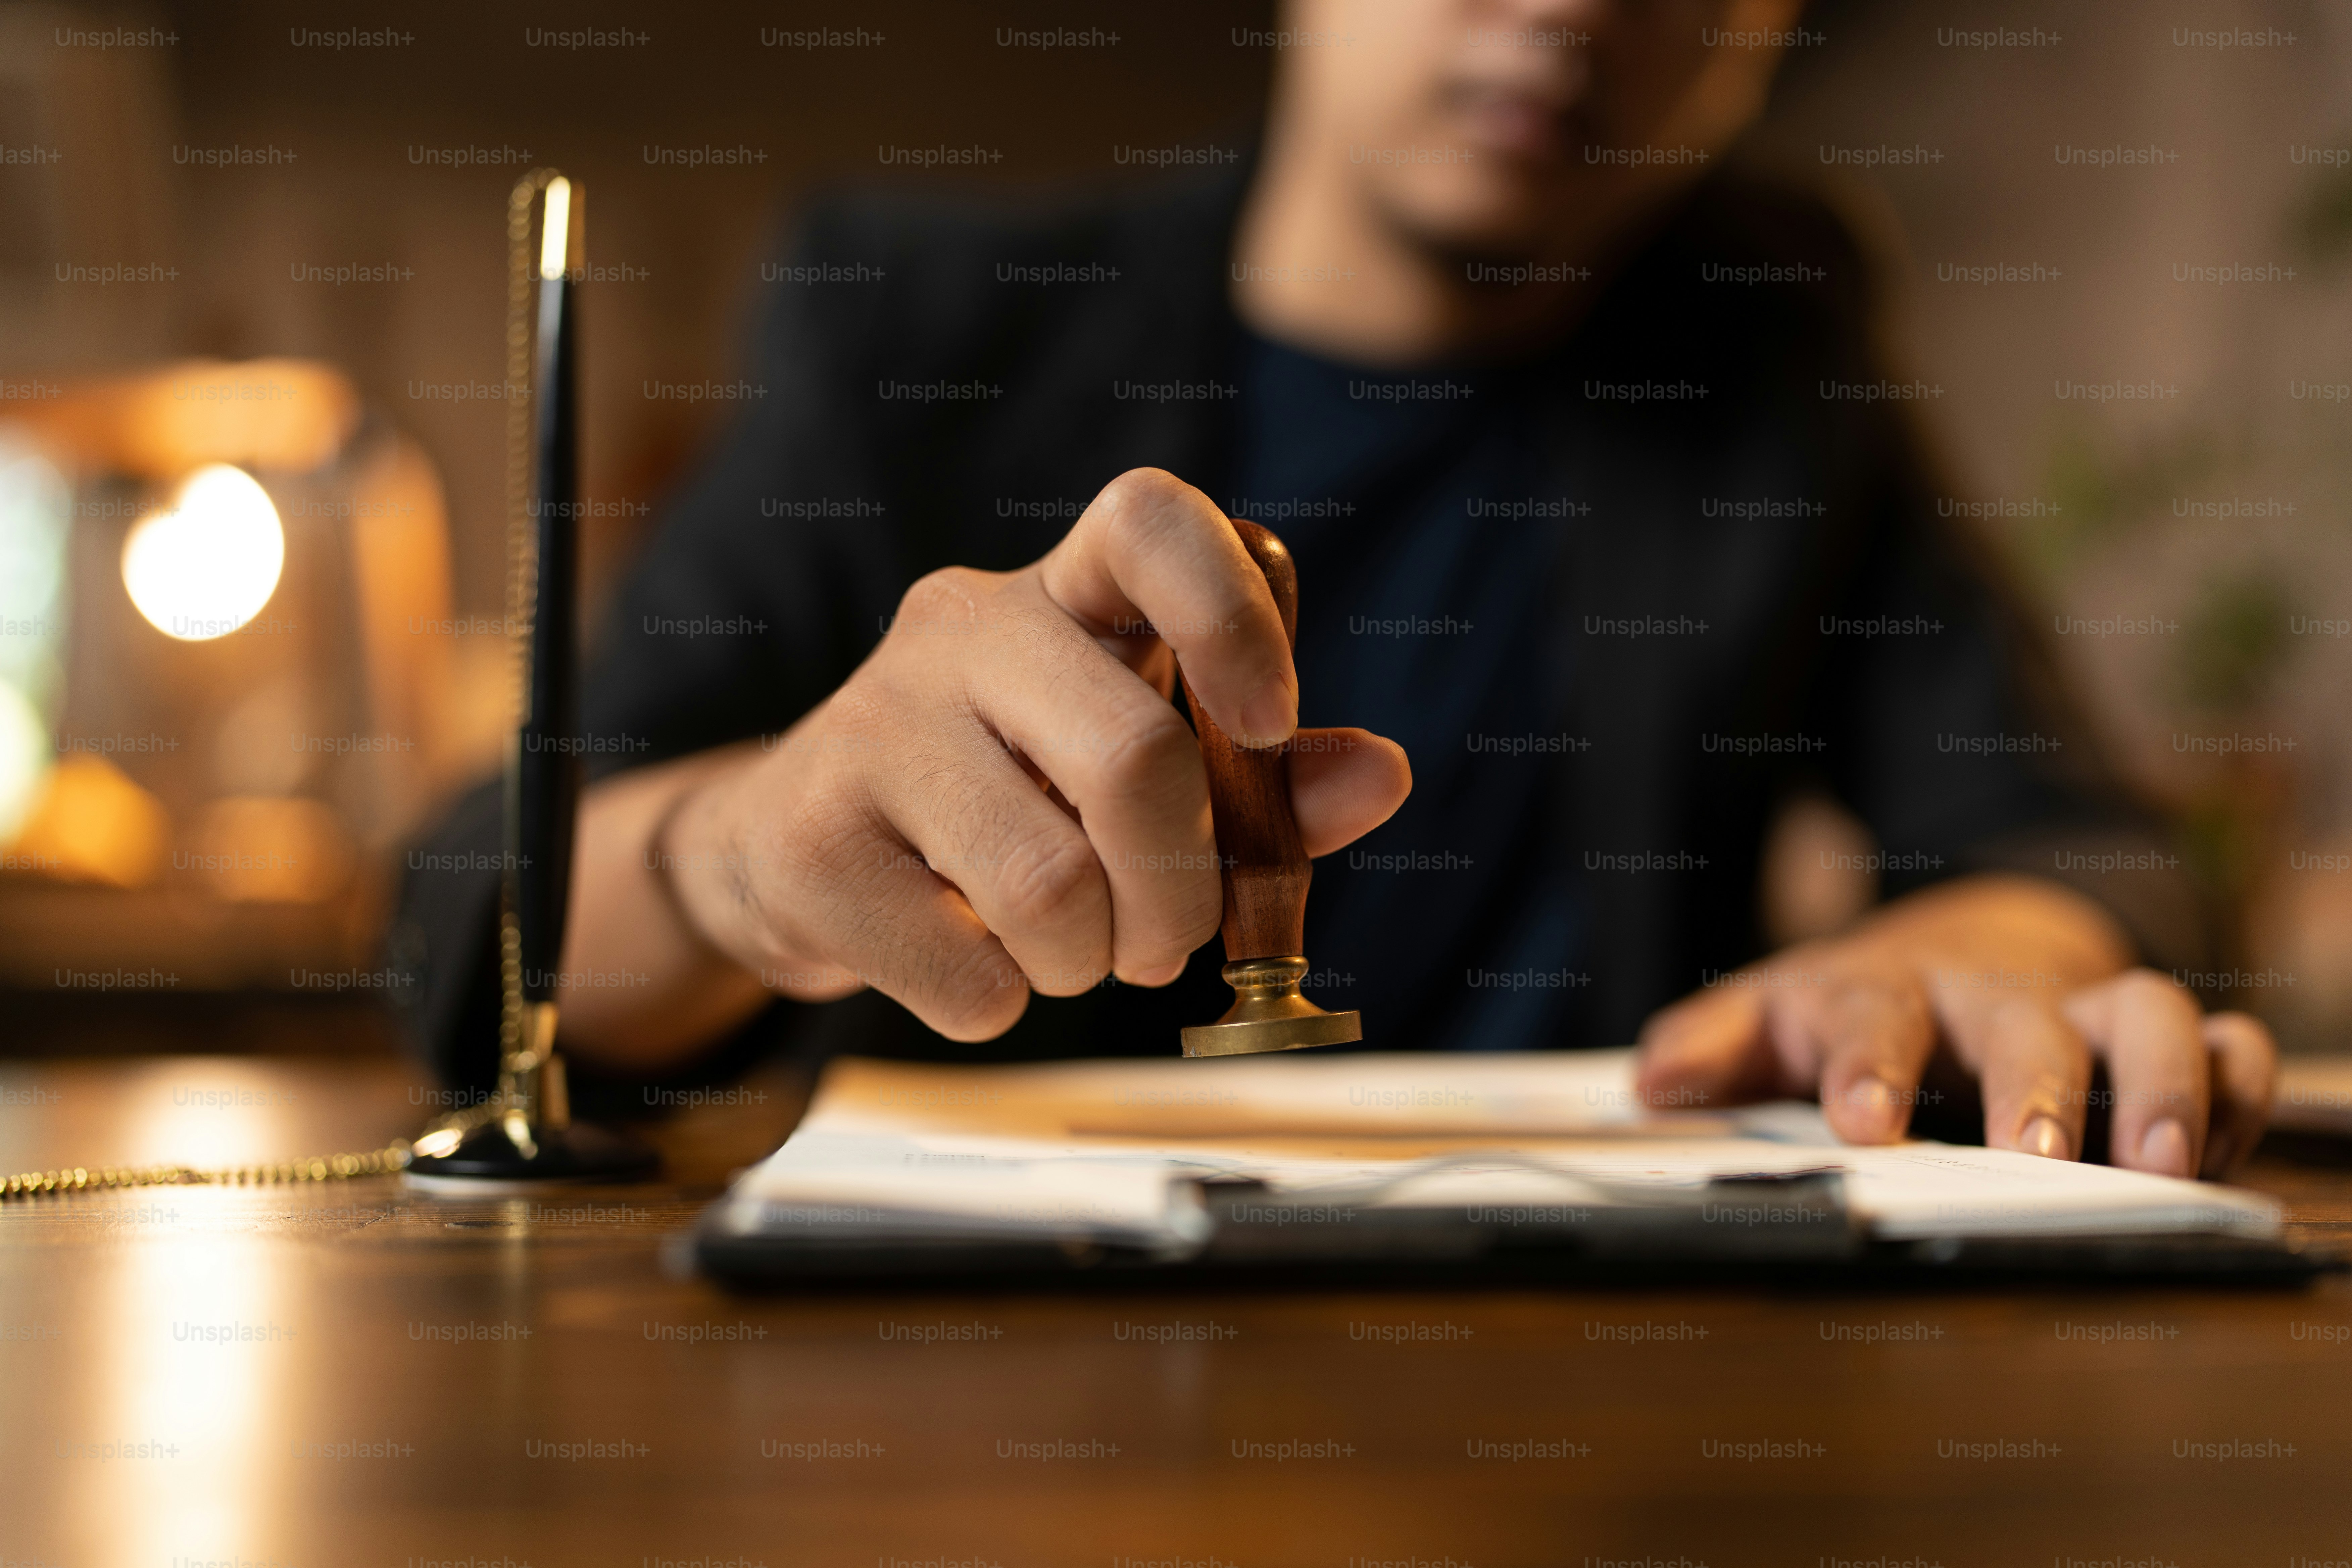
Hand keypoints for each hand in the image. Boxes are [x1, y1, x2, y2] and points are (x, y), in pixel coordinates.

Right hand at [634, 468, 1411, 1043]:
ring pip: (1050, 887)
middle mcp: (960, 631)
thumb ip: (1262, 783)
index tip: (1270, 723)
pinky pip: (967, 974)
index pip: (1149, 519)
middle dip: (1180, 888)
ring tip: (1071, 950)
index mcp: (1059, 596)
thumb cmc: (1005, 801)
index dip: (1233, 615)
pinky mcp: (809, 842)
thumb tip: (1383, 778)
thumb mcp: (1134, 768)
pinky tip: (979, 967)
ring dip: (1090, 959)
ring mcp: (870, 728)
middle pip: (1131, 757)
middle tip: (1164, 936)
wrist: (795, 849)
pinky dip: (1004, 1002)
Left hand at [1632, 875, 2275, 1177]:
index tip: (1867, 1123)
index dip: (1869, 1067)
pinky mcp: (2147, 1039)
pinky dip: (2237, 1084)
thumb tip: (1652, 1082)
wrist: (1932, 960)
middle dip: (2032, 1086)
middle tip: (2040, 1157)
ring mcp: (2078, 1014)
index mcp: (1878, 996)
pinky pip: (2222, 1044)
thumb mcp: (1760, 1023)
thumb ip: (1705, 1050)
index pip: (1870, 1017)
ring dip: (2158, 1083)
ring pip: (2140, 1014)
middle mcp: (1986, 998)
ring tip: (2162, 1160)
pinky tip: (2225, 1142)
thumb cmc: (1842, 1011)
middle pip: (2020, 1021)